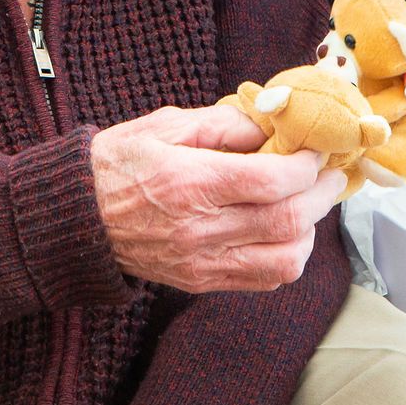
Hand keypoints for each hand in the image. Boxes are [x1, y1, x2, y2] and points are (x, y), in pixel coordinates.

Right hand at [90, 104, 340, 292]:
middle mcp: (199, 228)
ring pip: (285, 260)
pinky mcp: (200, 282)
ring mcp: (201, 262)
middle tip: (329, 176)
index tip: (314, 152)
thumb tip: (270, 122)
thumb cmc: (117, 164)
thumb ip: (222, 123)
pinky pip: (263, 281)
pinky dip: (288, 258)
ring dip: (310, 232)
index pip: (271, 181)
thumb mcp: (164, 126)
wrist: (75, 220)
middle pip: (287, 221)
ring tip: (308, 206)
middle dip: (321, 196)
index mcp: (189, 182)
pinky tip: (284, 234)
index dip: (306, 166)